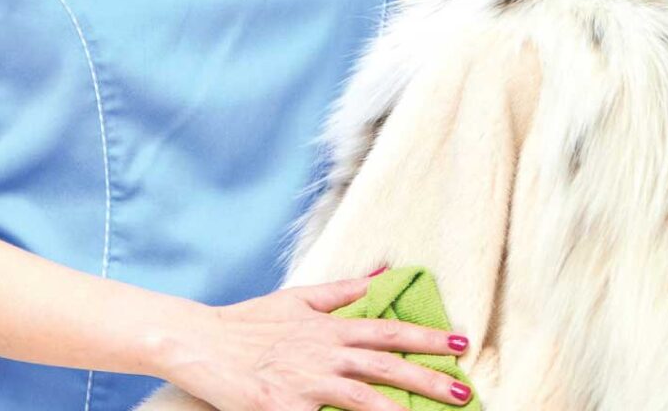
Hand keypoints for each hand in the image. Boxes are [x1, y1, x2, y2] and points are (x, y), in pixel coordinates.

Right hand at [163, 275, 471, 410]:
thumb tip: (383, 270)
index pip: (385, 330)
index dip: (424, 337)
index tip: (459, 343)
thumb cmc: (250, 322)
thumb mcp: (298, 298)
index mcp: (326, 326)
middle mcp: (321, 352)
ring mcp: (304, 382)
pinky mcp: (283, 408)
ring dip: (399, 410)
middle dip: (428, 378)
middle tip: (465, 389)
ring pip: (362, 398)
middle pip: (383, 364)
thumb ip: (343, 290)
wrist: (202, 343)